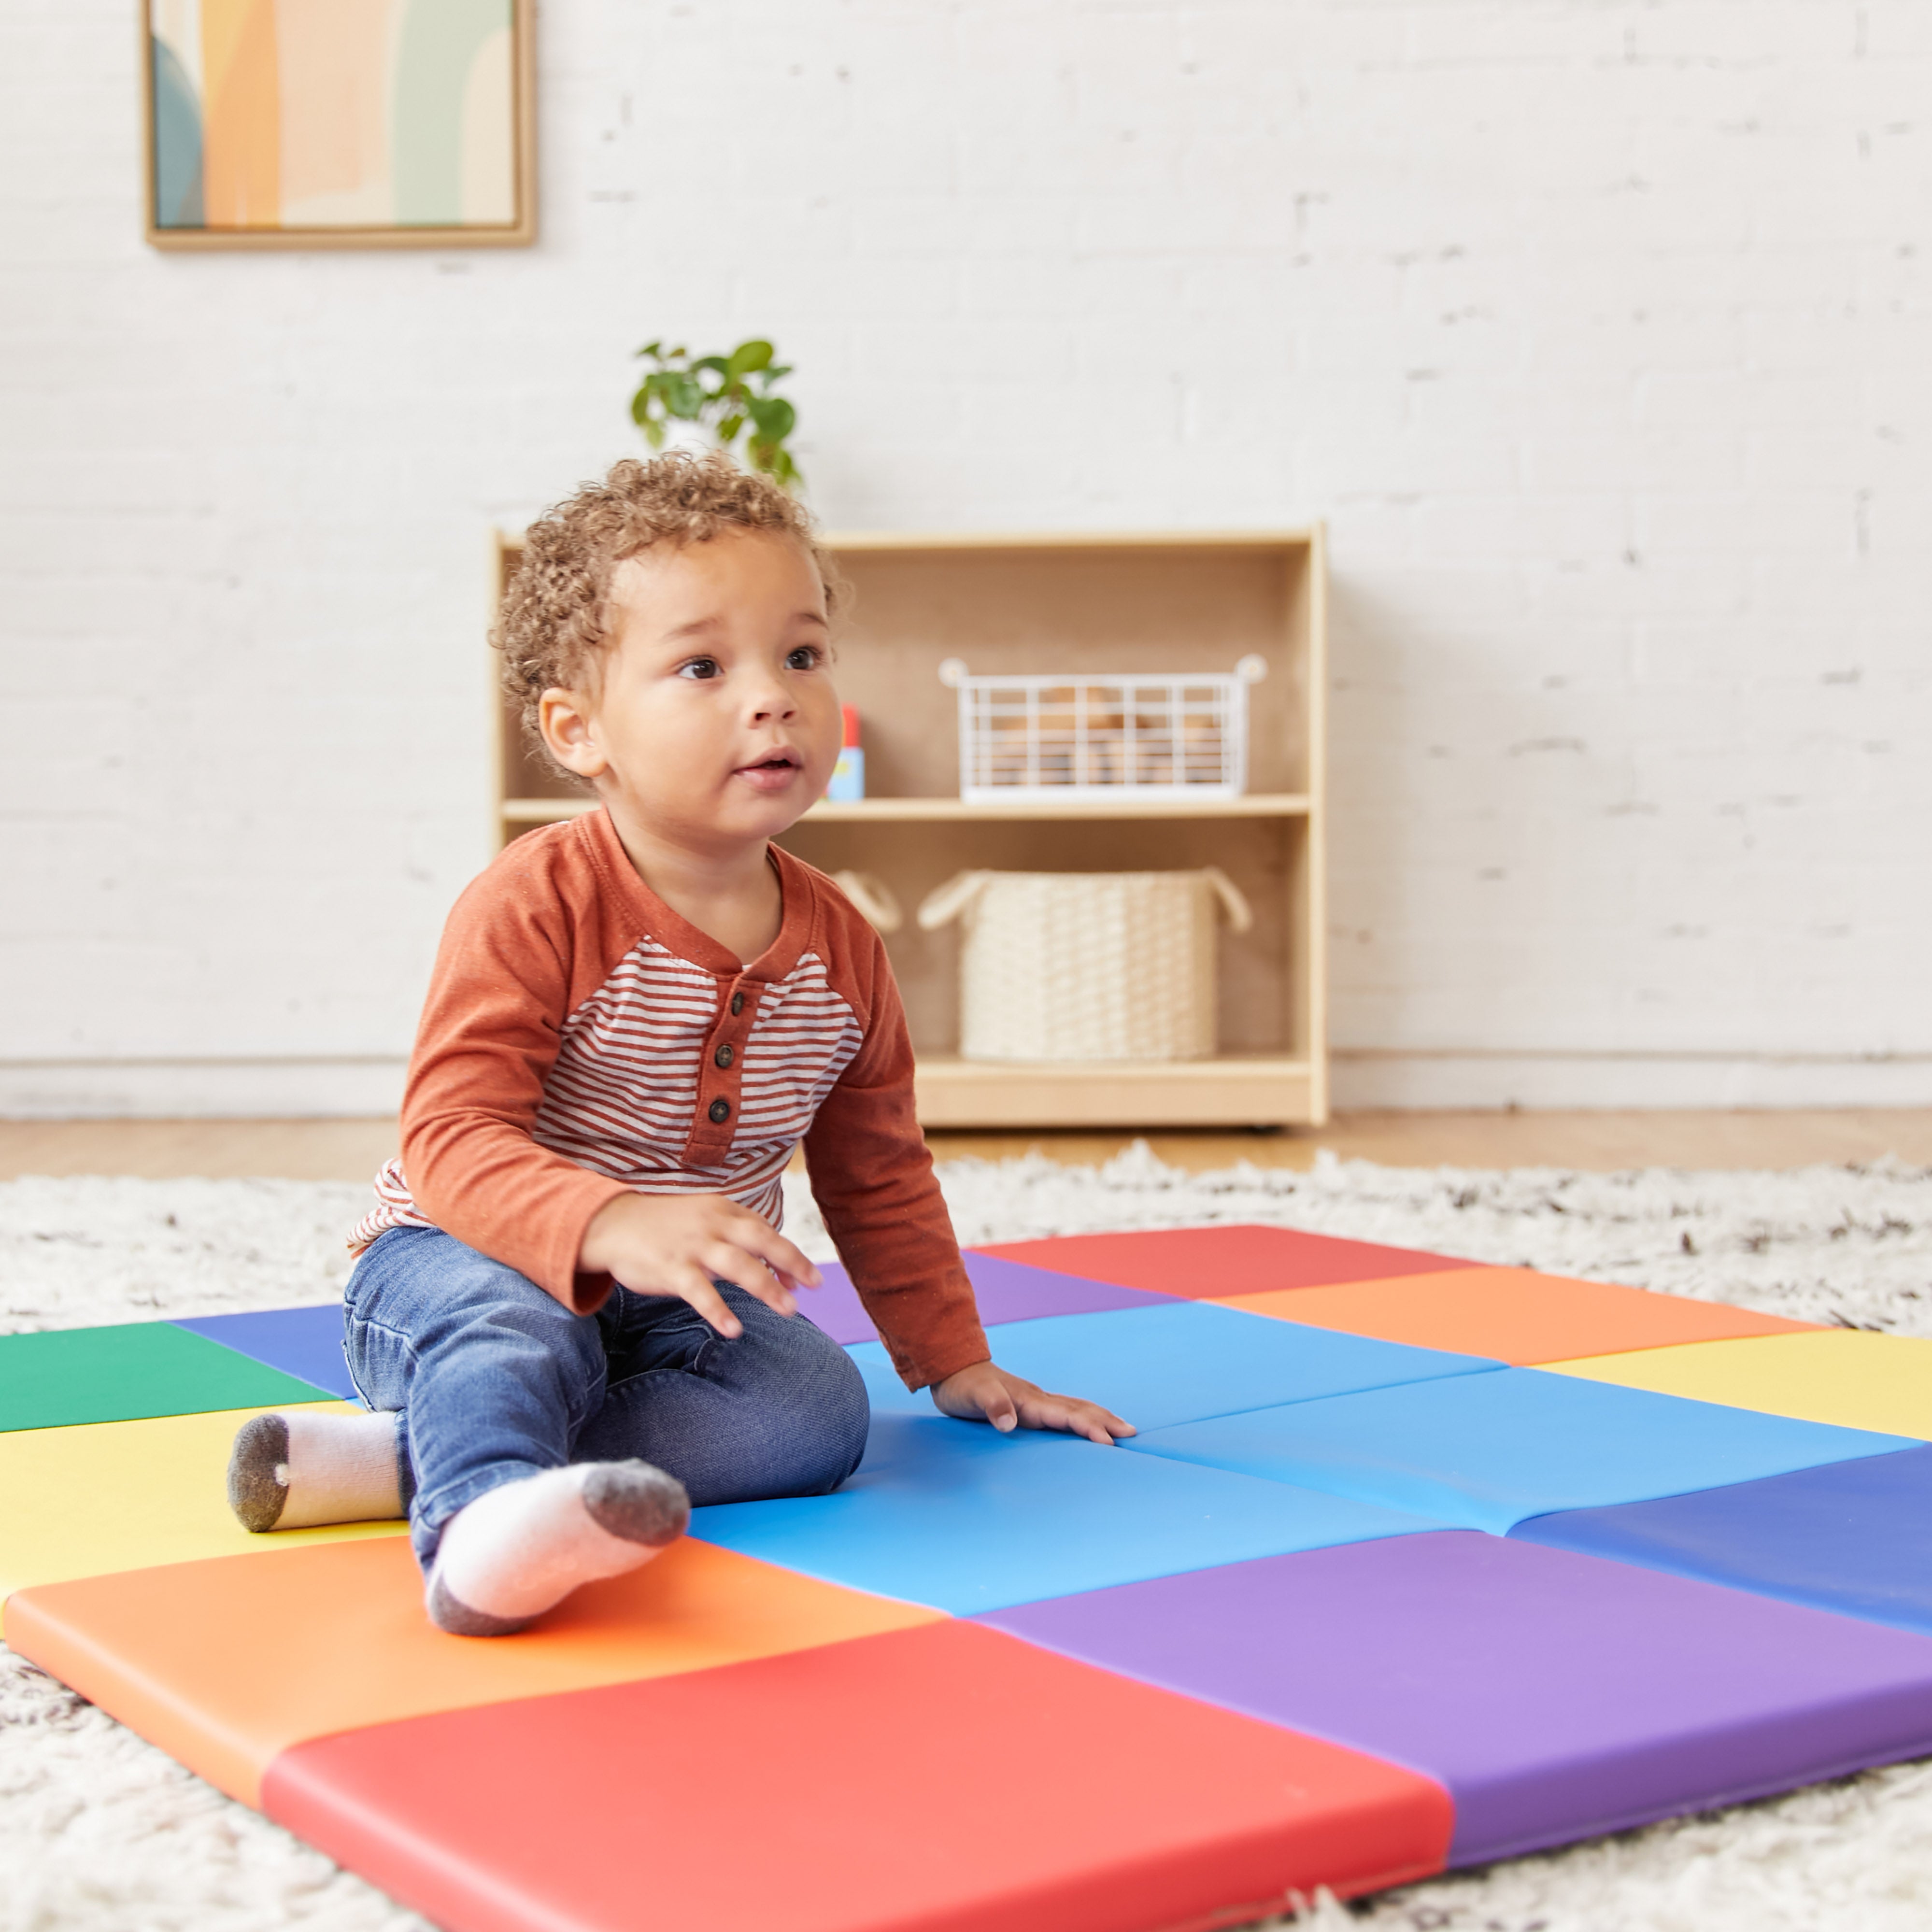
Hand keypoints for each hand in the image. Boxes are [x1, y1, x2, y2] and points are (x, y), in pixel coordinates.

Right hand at [579, 1193, 821, 1337]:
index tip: (807, 1281)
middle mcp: (713, 1224)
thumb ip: (736, 1241)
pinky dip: (718, 1310)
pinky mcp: (671, 1268)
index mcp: (723, 1210)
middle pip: (762, 1240)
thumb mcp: (703, 1221)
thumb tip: (774, 1271)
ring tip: (789, 1311)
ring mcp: (692, 1246)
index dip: (789, 1256)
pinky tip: (734, 1330)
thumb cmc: (665, 1227)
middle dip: (793, 1262)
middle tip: (816, 1286)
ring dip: (766, 1287)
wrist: (611, 1223)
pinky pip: (700, 1292)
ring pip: (738, 1265)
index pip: (765, 1231)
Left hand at [931, 1360, 1135, 1445]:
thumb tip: (1009, 1422)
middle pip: (1079, 1409)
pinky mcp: (1030, 1406)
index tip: (1109, 1442)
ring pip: (1076, 1407)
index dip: (1088, 1428)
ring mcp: (1036, 1401)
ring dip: (1099, 1417)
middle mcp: (1038, 1399)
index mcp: (1029, 1400)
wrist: (952, 1368)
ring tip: (1122, 1427)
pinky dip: (1084, 1417)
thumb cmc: (962, 1386)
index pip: (1065, 1415)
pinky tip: (1089, 1424)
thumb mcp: (971, 1396)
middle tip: (1131, 1433)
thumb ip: (992, 1405)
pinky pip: (1065, 1411)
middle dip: (1105, 1421)